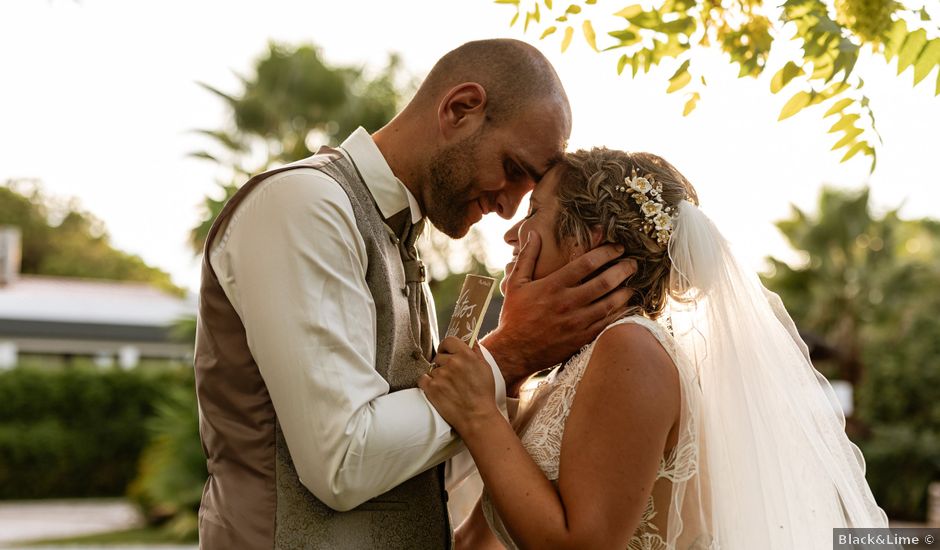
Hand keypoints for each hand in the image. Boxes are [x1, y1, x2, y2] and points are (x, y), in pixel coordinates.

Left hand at [418, 337, 501, 435]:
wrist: (477, 417)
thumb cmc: (483, 394)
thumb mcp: (486, 368)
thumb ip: (476, 352)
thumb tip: (471, 340)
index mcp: (466, 355)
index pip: (449, 340)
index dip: (446, 347)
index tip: (447, 352)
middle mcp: (452, 363)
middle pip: (439, 356)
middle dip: (443, 364)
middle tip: (451, 376)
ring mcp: (440, 376)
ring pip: (432, 369)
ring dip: (437, 376)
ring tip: (448, 387)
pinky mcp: (431, 388)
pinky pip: (422, 379)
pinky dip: (427, 383)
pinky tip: (437, 390)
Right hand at [483, 231, 635, 394]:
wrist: (514, 351)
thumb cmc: (514, 315)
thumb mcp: (515, 283)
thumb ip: (527, 257)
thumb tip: (533, 233)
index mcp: (552, 285)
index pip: (587, 263)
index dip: (606, 252)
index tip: (618, 248)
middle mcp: (567, 303)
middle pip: (604, 282)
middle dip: (623, 270)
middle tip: (633, 264)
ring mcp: (576, 322)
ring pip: (610, 304)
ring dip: (625, 292)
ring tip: (632, 284)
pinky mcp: (581, 338)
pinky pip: (607, 323)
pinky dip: (620, 313)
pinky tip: (625, 306)